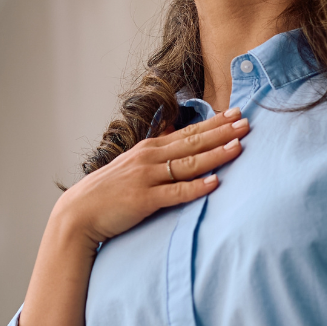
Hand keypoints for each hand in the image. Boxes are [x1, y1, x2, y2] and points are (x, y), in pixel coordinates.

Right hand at [52, 109, 249, 247]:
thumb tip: (174, 135)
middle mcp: (149, 158)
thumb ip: (153, 152)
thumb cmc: (107, 192)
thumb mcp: (131, 165)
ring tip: (239, 146)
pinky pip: (176, 192)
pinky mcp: (144, 200)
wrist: (78, 213)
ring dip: (215, 154)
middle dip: (222, 132)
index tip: (236, 112)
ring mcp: (146, 178)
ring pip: (188, 163)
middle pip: (192, 142)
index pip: (187, 132)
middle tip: (248, 121)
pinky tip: (216, 182)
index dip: (214, 122)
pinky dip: (197, 187)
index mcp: (148, 149)